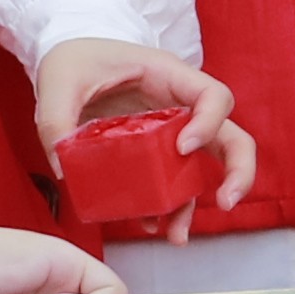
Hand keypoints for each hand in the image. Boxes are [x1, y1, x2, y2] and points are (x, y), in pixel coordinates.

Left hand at [33, 38, 258, 217]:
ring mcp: (171, 132)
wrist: (69, 62)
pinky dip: (167, 207)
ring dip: (195, 203)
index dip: (209, 123)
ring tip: (177, 235)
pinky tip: (150, 224)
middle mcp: (180, 105)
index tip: (182, 149)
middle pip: (230, 136)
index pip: (213, 95)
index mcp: (168, 75)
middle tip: (227, 201)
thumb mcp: (58, 80)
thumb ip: (56, 117)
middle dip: (238, 171)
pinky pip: (172, 183)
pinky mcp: (154, 154)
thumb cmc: (74, 59)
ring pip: (204, 169)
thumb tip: (64, 166)